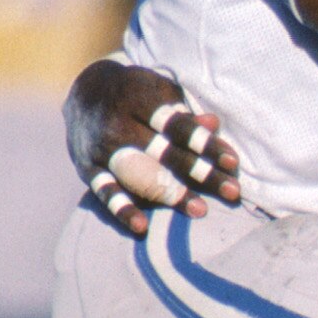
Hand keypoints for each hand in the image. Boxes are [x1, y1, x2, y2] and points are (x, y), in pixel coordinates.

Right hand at [64, 59, 240, 237]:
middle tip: (232, 192)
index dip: (206, 145)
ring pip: (140, 175)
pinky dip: (121, 209)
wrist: (84, 93)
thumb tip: (213, 124)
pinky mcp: (88, 167)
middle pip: (165, 153)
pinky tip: (141, 227)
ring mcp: (102, 147)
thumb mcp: (160, 90)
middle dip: (201, 174)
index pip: (178, 127)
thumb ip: (185, 111)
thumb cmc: (137, 93)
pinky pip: (105, 191)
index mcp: (141, 99)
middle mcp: (120, 123)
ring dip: (172, 194)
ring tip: (200, 210)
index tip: (232, 163)